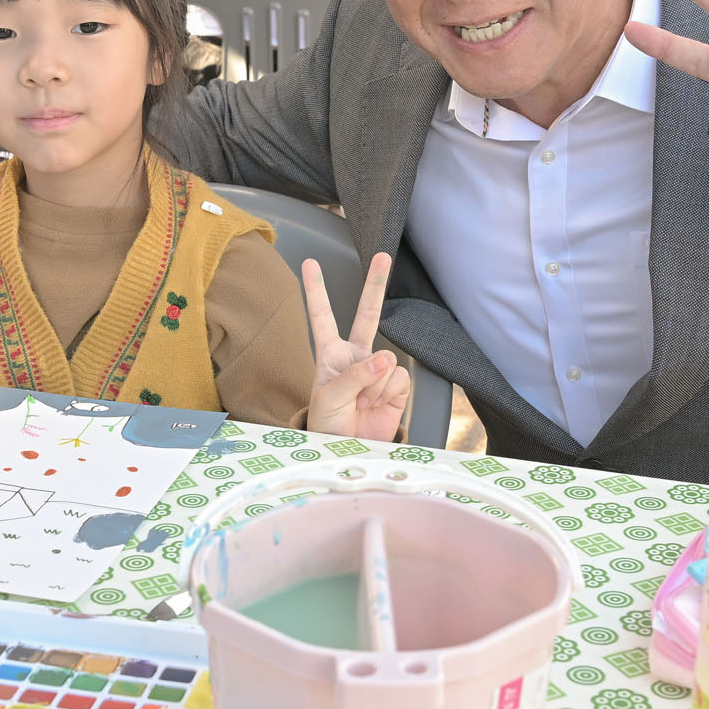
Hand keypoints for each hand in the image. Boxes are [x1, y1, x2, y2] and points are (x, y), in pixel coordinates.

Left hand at [301, 252, 409, 442]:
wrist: (348, 452)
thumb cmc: (328, 426)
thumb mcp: (330, 399)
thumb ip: (354, 375)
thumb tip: (383, 358)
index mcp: (330, 355)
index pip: (322, 316)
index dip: (316, 290)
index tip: (310, 263)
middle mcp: (355, 356)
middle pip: (367, 314)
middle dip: (375, 285)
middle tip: (383, 255)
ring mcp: (376, 369)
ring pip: (387, 358)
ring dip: (375, 383)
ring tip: (362, 402)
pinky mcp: (395, 386)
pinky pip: (399, 377)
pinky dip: (388, 392)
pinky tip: (377, 404)